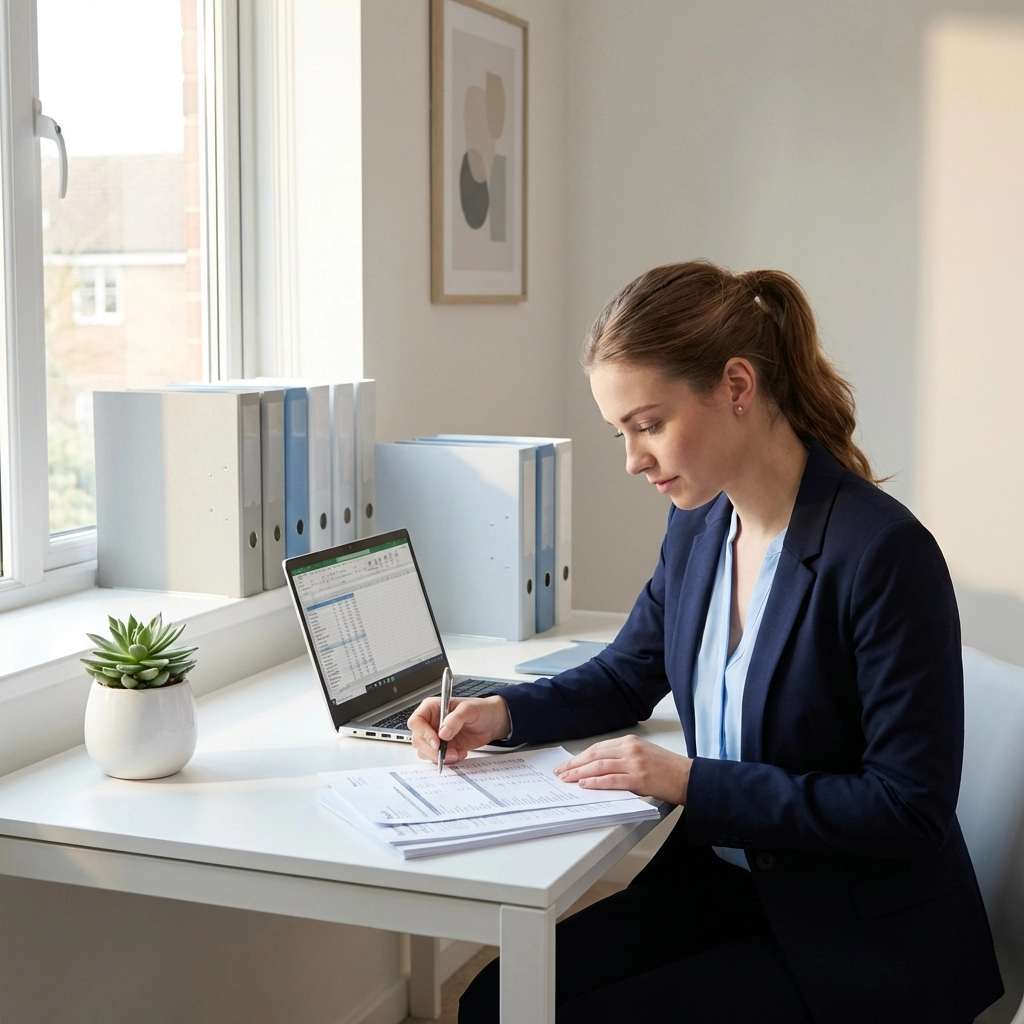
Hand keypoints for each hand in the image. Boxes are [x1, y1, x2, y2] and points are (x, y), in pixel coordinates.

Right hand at [408, 695, 510, 764]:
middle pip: (418, 740)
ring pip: (425, 752)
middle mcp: (430, 723)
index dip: (423, 733)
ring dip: (440, 757)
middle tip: (449, 753)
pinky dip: (447, 760)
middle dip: (432, 750)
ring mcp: (435, 737)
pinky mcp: (443, 748)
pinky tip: (460, 753)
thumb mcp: (469, 709)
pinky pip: (437, 758)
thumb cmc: (481, 710)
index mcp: (432, 708)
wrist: (492, 722)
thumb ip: (455, 719)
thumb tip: (442, 733)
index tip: (437, 743)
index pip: (417, 721)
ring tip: (457, 753)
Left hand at [553, 735, 691, 804]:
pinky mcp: (639, 778)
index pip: (598, 747)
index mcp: (630, 741)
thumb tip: (599, 768)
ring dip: (580, 773)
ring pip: (599, 766)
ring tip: (567, 779)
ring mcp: (634, 763)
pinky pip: (611, 779)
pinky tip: (585, 784)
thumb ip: (623, 757)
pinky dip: (596, 782)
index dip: (581, 756)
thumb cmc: (668, 769)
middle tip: (561, 772)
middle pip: (595, 755)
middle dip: (575, 764)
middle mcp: (630, 749)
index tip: (569, 764)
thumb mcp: (644, 754)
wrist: (689, 777)